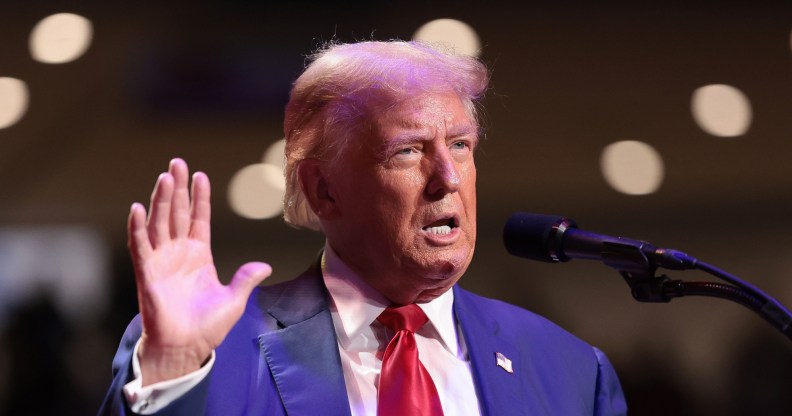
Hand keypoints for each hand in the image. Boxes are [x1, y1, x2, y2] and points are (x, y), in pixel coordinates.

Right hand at [128, 158, 270, 385]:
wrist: (187, 348)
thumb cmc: (207, 327)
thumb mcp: (234, 300)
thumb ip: (246, 279)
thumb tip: (264, 265)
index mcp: (199, 255)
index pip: (199, 218)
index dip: (199, 197)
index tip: (200, 175)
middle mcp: (179, 253)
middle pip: (177, 213)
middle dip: (177, 188)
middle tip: (177, 163)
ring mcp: (162, 260)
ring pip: (159, 222)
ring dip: (160, 200)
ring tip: (165, 177)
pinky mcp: (147, 272)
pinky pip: (140, 245)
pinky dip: (138, 227)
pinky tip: (138, 207)